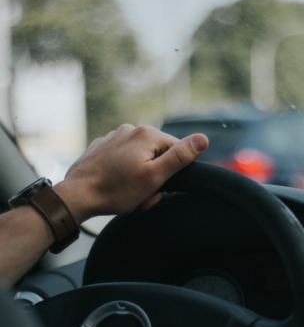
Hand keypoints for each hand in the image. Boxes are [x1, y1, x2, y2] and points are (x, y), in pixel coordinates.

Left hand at [53, 125, 207, 222]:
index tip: (162, 189)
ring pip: (140, 158)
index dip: (174, 172)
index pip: (176, 149)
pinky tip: (116, 185)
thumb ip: (180, 157)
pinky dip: (125, 171)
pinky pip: (123, 158)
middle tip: (144, 196)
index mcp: (147, 135)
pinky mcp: (103, 146)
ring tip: (129, 194)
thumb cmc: (116, 189)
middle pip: (158, 155)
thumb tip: (203, 139)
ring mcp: (114, 137)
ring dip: (141, 177)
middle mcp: (130, 130)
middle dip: (155, 177)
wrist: (77, 196)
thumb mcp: (155, 176)